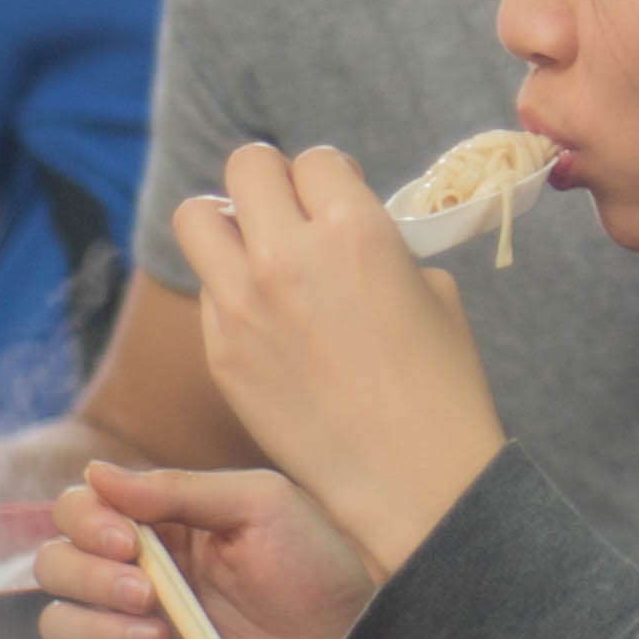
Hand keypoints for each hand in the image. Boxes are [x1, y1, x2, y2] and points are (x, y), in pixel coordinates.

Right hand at [37, 461, 388, 638]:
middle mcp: (138, 578)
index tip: (128, 541)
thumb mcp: (261, 505)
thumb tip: (95, 472)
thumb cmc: (319, 571)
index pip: (78, 512)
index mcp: (161, 528)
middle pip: (54, 567)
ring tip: (161, 636)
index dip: (85, 522)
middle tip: (147, 592)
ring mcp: (138, 636)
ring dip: (97, 628)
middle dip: (87, 577)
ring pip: (60, 627)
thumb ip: (179, 488)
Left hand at [173, 142, 507, 583]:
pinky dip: (229, 292)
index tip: (337, 203)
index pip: (315, 159)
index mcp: (353, 228)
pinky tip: (267, 323)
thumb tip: (343, 231)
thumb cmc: (441, 383)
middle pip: (245, 168)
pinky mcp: (222, 354)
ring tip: (255, 253)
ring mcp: (244, 306)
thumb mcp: (432, 289)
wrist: (411, 479)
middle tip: (289, 214)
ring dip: (227, 224)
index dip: (330, 179)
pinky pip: (208, 293)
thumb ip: (379, 244)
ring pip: (197, 219)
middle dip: (270, 183)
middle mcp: (288, 256)